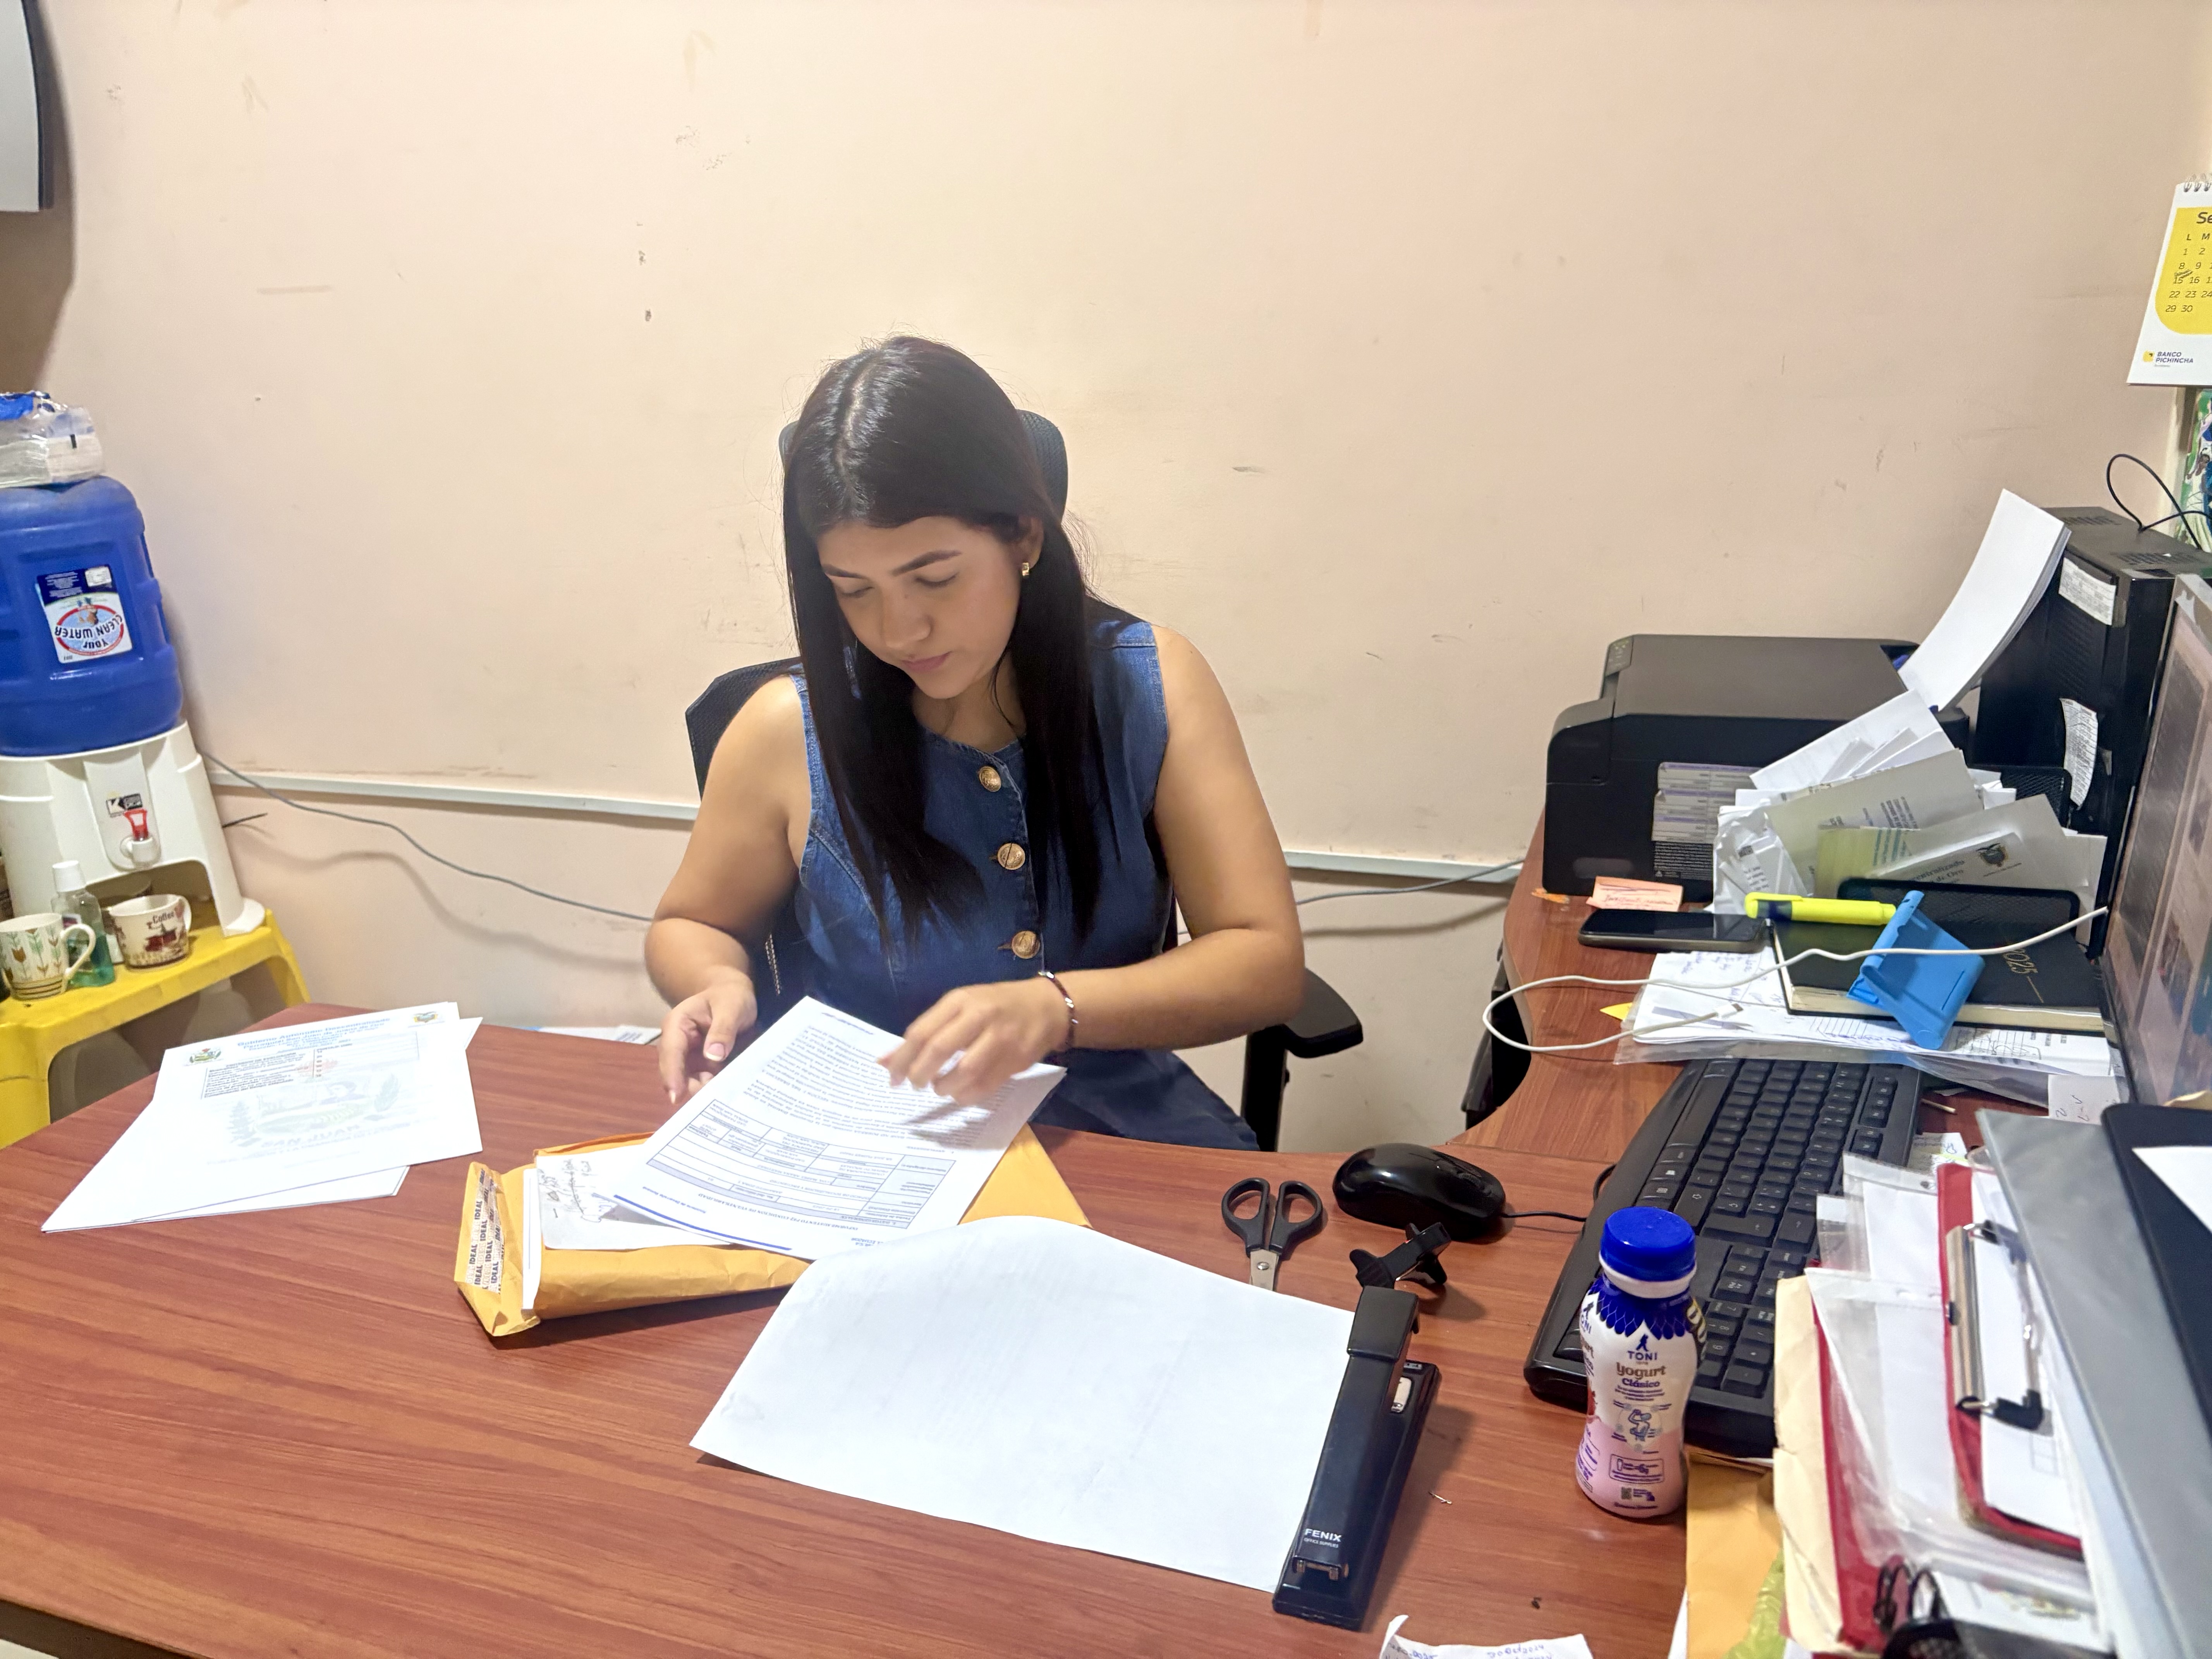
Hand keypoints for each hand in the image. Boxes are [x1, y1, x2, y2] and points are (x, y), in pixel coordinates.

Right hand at [657, 973, 758, 1102]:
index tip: (677, 1096)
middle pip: (675, 1072)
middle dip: (689, 1087)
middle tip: (710, 1098)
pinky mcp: (700, 1066)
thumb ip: (723, 1029)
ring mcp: (688, 1057)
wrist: (735, 996)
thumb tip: (713, 1056)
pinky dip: (712, 1090)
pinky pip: (702, 1082)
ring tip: (721, 1095)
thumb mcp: (731, 1007)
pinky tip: (725, 1095)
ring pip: (688, 1081)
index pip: (671, 1051)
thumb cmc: (730, 997)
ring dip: (702, 1091)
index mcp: (677, 1025)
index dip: (672, 1075)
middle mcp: (677, 1044)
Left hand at [880, 978, 1071, 1105]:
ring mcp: (1001, 1038)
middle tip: (914, 1084)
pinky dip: (967, 1096)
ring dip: (945, 1087)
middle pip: (939, 1049)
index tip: (891, 1076)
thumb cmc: (995, 1006)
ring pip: (964, 1071)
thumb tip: (885, 1061)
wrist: (1047, 1006)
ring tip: (939, 1088)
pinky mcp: (1016, 1060)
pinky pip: (986, 1086)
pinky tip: (960, 1094)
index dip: (901, 1058)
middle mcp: (980, 1015)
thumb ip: (926, 1031)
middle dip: (920, 1073)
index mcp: (960, 1000)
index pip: (921, 1031)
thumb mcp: (960, 1007)